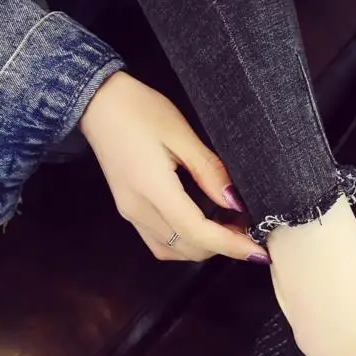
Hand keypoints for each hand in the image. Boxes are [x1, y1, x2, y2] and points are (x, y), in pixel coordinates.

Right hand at [80, 72, 268, 263]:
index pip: (198, 232)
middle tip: (249, 228)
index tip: (260, 252)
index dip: (232, 246)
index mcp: (153, 189)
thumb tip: (234, 202)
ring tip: (230, 227)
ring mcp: (130, 213)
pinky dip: (185, 242)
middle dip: (222, 247)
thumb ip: (209, 171)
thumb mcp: (181, 134)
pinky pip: (160, 242)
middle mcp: (138, 210)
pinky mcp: (129, 210)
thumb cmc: (138, 110)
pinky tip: (203, 225)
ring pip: (172, 250)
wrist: (96, 102)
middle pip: (187, 248)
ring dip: (204, 247)